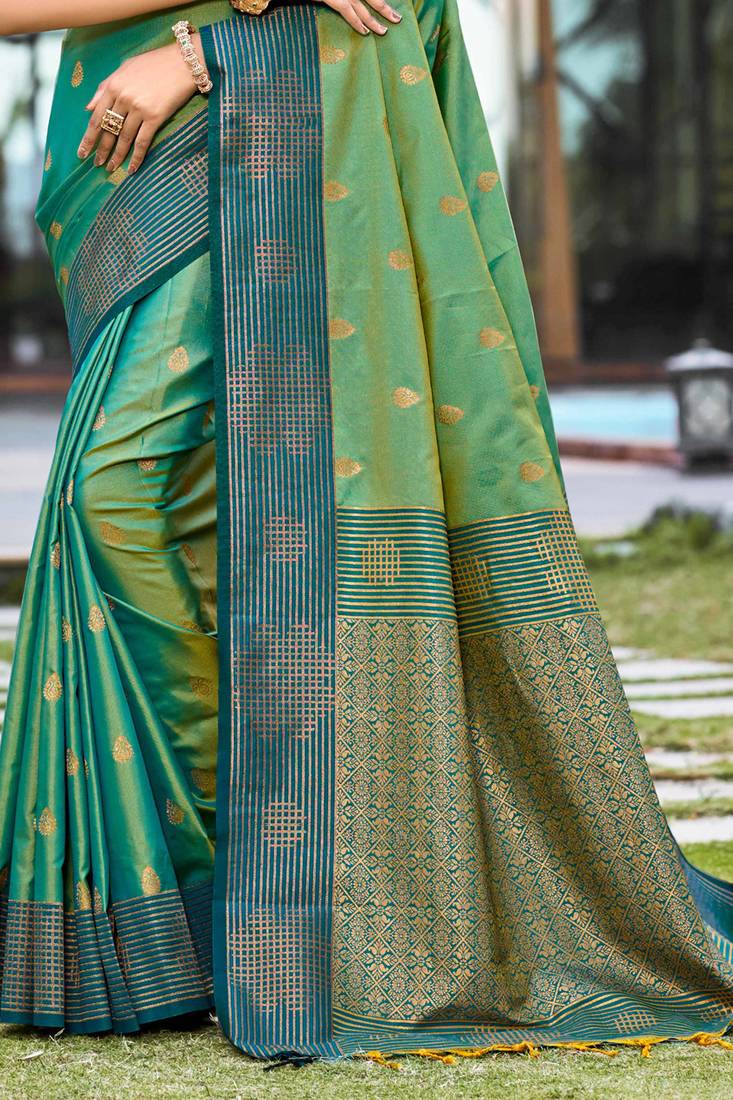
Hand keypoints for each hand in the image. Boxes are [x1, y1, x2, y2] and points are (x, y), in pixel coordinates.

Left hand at [77, 38, 201, 174]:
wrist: (182, 62)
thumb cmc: (154, 64)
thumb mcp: (125, 69)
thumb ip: (105, 87)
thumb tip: (88, 107)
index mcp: (113, 86)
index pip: (96, 117)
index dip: (89, 137)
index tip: (83, 152)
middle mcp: (123, 98)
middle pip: (108, 130)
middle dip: (101, 150)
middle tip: (96, 164)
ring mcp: (139, 109)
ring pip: (124, 138)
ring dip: (117, 156)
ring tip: (111, 168)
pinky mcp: (155, 117)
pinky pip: (142, 142)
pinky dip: (136, 157)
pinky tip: (132, 168)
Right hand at [321, 0, 401, 35]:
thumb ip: (344, 0)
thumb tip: (352, 5)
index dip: (378, 3)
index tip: (388, 10)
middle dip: (385, 8)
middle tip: (397, 19)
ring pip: (362, 6)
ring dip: (374, 20)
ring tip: (384, 31)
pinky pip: (347, 10)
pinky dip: (357, 22)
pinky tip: (365, 31)